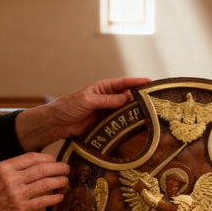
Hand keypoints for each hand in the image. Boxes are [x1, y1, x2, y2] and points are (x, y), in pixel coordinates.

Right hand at [0, 152, 69, 210]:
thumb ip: (8, 169)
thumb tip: (27, 166)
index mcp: (3, 167)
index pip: (32, 158)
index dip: (46, 158)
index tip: (53, 159)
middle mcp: (12, 179)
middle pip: (42, 169)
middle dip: (57, 167)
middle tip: (66, 168)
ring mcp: (17, 194)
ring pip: (45, 184)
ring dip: (59, 181)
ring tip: (65, 180)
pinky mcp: (19, 209)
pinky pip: (41, 202)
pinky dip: (53, 198)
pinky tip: (59, 196)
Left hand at [16, 77, 149, 149]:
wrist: (57, 123)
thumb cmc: (68, 106)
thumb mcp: (88, 100)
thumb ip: (107, 100)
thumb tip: (126, 98)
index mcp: (103, 87)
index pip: (123, 83)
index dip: (137, 82)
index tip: (150, 82)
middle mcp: (107, 98)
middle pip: (127, 97)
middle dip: (140, 98)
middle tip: (155, 102)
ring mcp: (107, 111)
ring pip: (125, 111)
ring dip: (135, 113)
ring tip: (150, 116)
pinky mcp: (104, 124)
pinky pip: (118, 123)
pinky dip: (126, 125)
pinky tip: (136, 128)